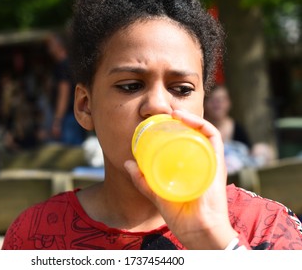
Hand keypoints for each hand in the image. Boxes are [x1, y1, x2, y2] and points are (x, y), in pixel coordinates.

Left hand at [124, 110, 237, 248]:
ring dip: (190, 118)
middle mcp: (203, 162)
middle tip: (165, 115)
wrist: (198, 231)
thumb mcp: (158, 194)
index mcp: (191, 168)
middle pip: (195, 135)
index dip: (176, 130)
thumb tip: (127, 163)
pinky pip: (213, 137)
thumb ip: (143, 181)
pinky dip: (201, 124)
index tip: (160, 122)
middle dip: (182, 122)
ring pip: (204, 132)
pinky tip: (185, 119)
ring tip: (174, 113)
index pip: (187, 143)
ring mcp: (211, 161)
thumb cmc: (183, 217)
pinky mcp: (217, 163)